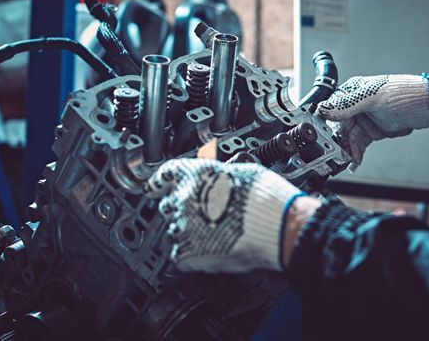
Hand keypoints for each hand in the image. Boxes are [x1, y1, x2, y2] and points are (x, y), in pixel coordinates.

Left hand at [144, 159, 301, 272]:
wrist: (275, 224)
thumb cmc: (265, 198)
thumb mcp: (242, 172)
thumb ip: (219, 177)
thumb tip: (218, 181)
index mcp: (195, 174)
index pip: (166, 175)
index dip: (159, 182)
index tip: (153, 188)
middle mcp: (183, 197)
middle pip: (169, 205)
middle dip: (182, 210)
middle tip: (202, 216)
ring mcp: (183, 226)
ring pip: (175, 230)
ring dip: (189, 233)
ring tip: (213, 236)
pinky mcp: (188, 252)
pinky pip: (180, 255)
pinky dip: (192, 256)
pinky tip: (209, 251)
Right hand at [317, 75, 428, 169]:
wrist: (427, 108)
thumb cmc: (404, 94)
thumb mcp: (372, 99)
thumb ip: (346, 106)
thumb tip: (324, 110)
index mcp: (351, 92)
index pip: (331, 108)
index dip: (326, 123)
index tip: (322, 136)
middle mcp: (354, 106)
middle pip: (338, 126)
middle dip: (337, 141)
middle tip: (335, 153)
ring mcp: (362, 120)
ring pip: (347, 138)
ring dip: (346, 150)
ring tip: (346, 160)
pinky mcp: (370, 132)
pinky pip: (358, 145)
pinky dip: (355, 154)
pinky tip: (353, 162)